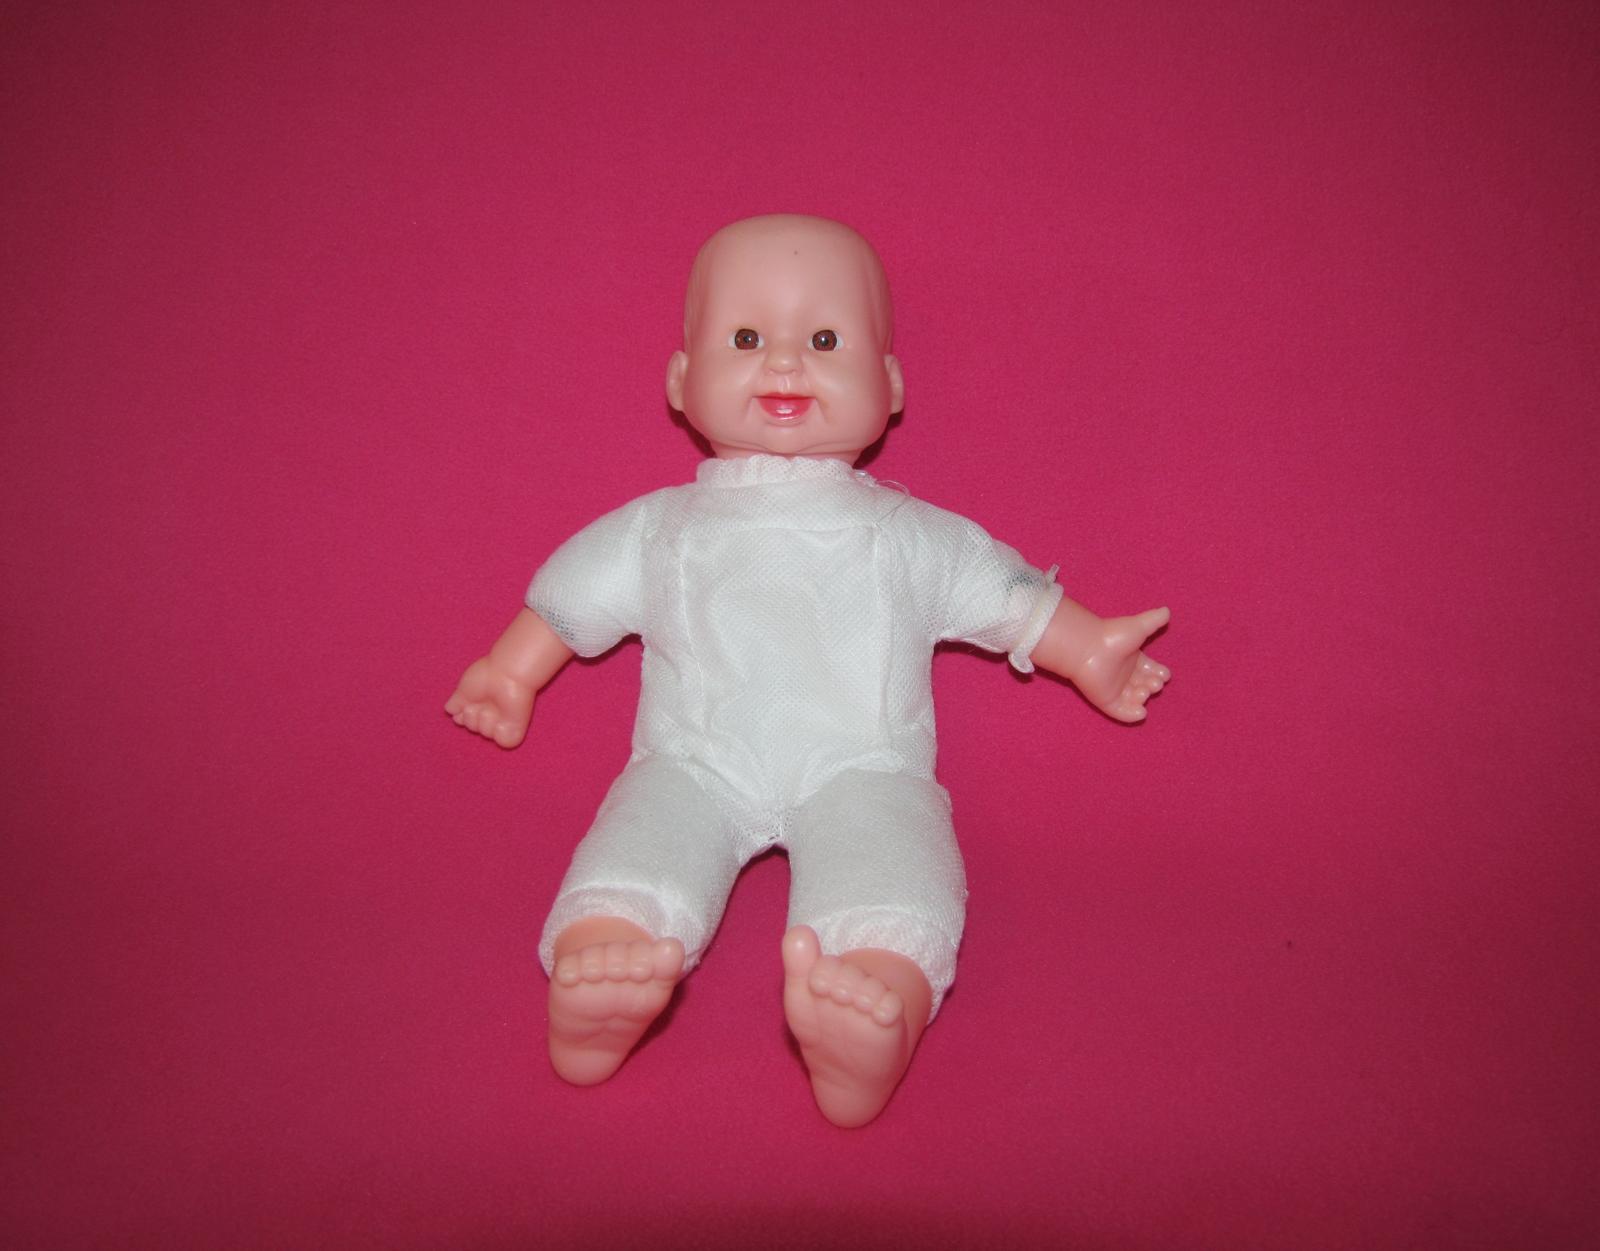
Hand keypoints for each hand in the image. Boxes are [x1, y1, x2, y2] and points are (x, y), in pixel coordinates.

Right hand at [445, 657, 535, 747]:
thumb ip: (456, 702)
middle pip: (472, 728)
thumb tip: (449, 710)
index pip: (462, 720)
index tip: (465, 704)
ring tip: (493, 706)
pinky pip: (505, 741)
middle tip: (480, 701)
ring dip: (485, 720)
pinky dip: (500, 732)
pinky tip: (502, 720)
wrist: (507, 674)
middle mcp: (490, 713)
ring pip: (486, 734)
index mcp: (478, 703)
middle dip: (471, 716)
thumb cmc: (486, 675)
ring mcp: (503, 720)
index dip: (461, 715)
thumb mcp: (464, 688)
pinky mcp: (516, 727)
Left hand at [1073, 607, 1169, 722]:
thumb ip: (1154, 620)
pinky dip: (1131, 715)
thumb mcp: (1139, 627)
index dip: (1159, 673)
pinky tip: (1141, 712)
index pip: (1151, 669)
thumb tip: (1167, 610)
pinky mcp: (1105, 700)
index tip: (1165, 674)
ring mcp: (1115, 688)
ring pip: (1134, 699)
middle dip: (1153, 685)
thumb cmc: (1113, 636)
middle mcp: (1125, 675)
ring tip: (1144, 691)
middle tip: (1155, 683)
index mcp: (1133, 659)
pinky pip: (1120, 712)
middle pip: (1145, 685)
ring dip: (1143, 698)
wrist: (1089, 648)